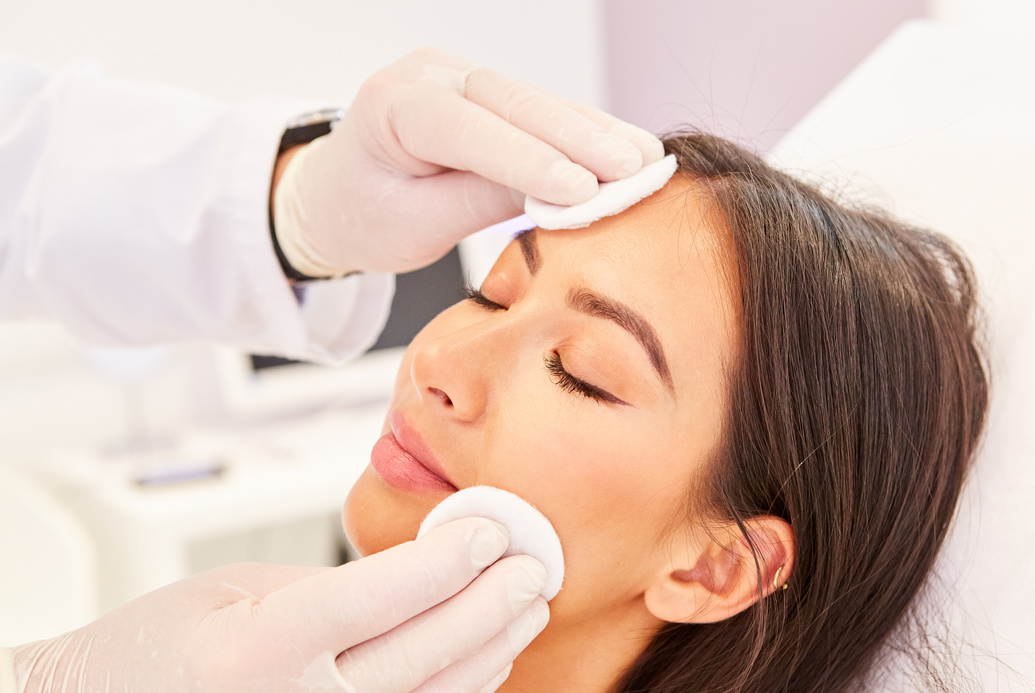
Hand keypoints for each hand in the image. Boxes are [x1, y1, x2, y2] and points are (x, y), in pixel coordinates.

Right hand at [1, 518, 548, 692]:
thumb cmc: (144, 656)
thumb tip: (412, 575)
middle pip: (418, 654)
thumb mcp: (224, 591)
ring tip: (530, 603)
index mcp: (252, 654)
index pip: (373, 601)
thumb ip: (322, 587)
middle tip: (534, 563)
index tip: (488, 531)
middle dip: (489, 604)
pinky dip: (461, 690)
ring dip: (492, 648)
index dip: (442, 564)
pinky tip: (491, 656)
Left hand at [272, 47, 662, 276]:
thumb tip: (560, 197)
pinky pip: (542, 113)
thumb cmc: (365, 215)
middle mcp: (430, 76)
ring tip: (647, 162)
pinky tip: (629, 149)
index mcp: (392, 106)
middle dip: (579, 139)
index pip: (468, 129)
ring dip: (596, 133)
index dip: (530, 159)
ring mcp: (462, 78)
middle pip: (513, 104)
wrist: (338, 197)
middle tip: (634, 171)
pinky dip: (586, 133)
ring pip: (538, 103)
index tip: (583, 189)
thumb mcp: (414, 225)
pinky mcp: (489, 96)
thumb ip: (480, 203)